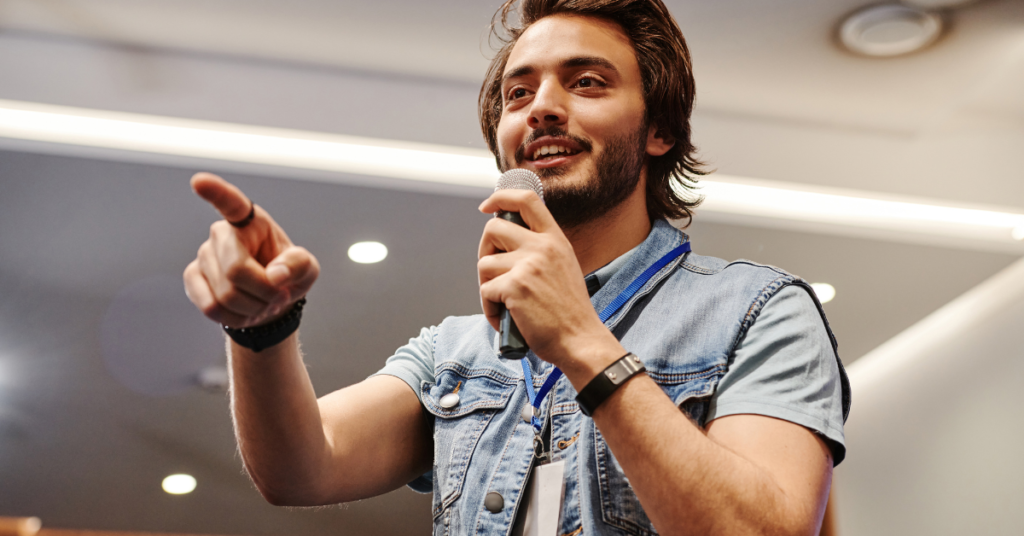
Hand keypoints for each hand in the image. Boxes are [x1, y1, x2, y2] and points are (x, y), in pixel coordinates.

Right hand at [183, 172, 319, 328]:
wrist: (269, 300)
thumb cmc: (287, 276)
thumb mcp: (306, 269)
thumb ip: (298, 265)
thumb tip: (275, 275)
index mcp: (251, 221)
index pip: (231, 203)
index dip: (215, 192)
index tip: (199, 181)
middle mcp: (221, 233)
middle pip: (236, 271)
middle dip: (264, 293)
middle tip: (279, 296)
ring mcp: (203, 255)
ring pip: (225, 295)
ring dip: (253, 308)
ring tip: (264, 303)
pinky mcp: (192, 278)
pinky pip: (211, 308)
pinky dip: (235, 318)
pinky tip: (245, 312)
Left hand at [477, 190, 618, 369]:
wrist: (580, 339)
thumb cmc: (570, 312)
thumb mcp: (564, 267)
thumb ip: (540, 251)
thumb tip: (505, 246)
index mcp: (555, 239)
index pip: (526, 200)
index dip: (500, 198)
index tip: (487, 207)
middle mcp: (542, 247)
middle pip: (492, 228)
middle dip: (484, 250)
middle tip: (491, 272)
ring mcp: (528, 265)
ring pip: (484, 264)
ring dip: (487, 286)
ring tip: (504, 304)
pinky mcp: (515, 286)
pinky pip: (485, 291)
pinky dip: (489, 308)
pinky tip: (505, 318)